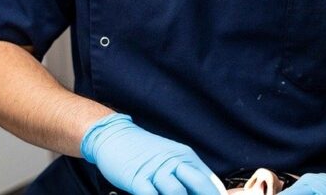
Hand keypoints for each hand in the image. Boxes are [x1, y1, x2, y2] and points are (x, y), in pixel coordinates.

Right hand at [81, 113, 222, 194]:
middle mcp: (174, 161)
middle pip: (199, 185)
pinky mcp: (137, 177)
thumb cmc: (144, 152)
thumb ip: (190, 174)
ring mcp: (155, 169)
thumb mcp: (170, 157)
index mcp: (186, 157)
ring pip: (177, 192)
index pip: (208, 182)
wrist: (114, 136)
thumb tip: (212, 190)